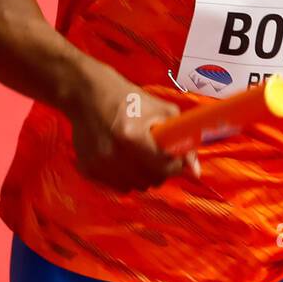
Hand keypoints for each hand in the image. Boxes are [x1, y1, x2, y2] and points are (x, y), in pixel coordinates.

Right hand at [68, 61, 200, 192]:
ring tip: (139, 155)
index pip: (164, 168)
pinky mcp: (87, 169)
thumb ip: (183, 140)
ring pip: (135, 187)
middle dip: (160, 170)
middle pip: (151, 180)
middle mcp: (113, 154)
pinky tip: (122, 158)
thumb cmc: (127, 98)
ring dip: (143, 175)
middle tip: (157, 154)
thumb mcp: (161, 110)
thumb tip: (195, 172)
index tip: (175, 157)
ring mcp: (98, 164)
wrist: (86, 94)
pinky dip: (124, 176)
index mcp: (132, 136)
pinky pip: (117, 186)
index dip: (175, 164)